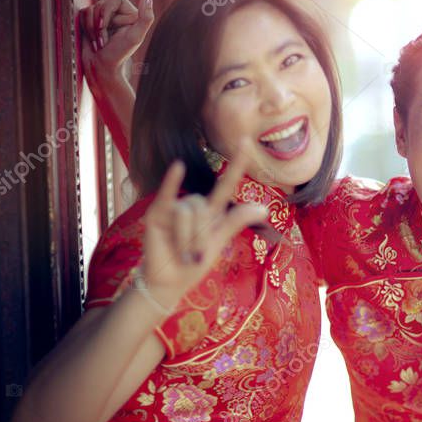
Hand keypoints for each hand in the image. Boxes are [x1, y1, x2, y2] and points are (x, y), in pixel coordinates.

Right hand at [78, 0, 153, 88]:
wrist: (100, 68)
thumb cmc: (119, 54)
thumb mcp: (135, 37)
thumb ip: (145, 17)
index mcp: (130, 13)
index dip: (107, 11)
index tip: (104, 27)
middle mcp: (118, 12)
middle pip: (100, 4)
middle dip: (98, 24)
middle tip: (103, 42)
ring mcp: (103, 16)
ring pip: (89, 10)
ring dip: (91, 29)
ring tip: (99, 44)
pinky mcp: (91, 20)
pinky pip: (82, 14)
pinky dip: (85, 29)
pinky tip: (92, 41)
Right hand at [140, 145, 266, 309]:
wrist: (170, 281)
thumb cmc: (195, 263)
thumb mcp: (219, 241)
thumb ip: (236, 221)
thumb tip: (264, 208)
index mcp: (213, 210)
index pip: (227, 183)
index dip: (237, 163)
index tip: (246, 141)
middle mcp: (195, 204)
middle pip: (204, 208)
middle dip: (201, 237)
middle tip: (194, 256)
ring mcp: (174, 206)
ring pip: (187, 213)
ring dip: (186, 238)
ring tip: (182, 253)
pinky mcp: (157, 213)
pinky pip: (168, 195)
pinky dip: (172, 182)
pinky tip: (178, 167)